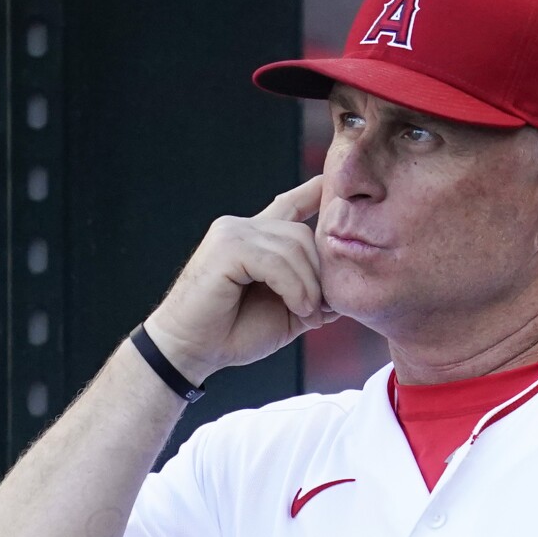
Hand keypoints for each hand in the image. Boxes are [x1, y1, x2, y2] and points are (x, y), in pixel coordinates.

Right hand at [143, 175, 338, 383]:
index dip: (314, 193)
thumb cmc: (233, 333)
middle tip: (318, 311)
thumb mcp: (287, 313)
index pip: (290, 205)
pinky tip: (296, 307)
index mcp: (256, 239)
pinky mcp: (226, 247)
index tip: (333, 185)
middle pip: (303, 234)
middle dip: (320, 274)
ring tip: (307, 314)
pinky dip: (293, 287)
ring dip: (309, 286)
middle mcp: (244, 228)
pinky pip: (277, 261)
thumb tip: (345, 294)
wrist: (192, 351)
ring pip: (294, 246)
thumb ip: (313, 296)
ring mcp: (233, 233)